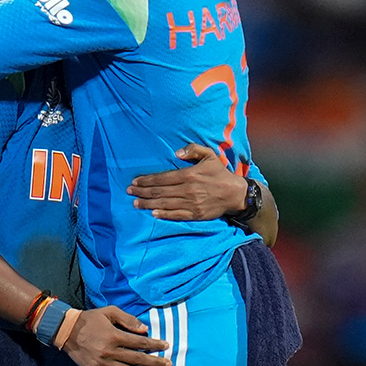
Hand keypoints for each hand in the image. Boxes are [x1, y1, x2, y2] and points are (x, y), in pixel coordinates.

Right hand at [59, 307, 170, 365]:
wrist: (66, 330)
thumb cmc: (89, 319)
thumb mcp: (108, 312)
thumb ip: (127, 319)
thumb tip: (144, 329)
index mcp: (114, 335)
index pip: (139, 342)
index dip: (154, 344)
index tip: (166, 346)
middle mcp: (110, 351)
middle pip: (137, 359)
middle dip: (155, 362)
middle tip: (168, 365)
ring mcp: (103, 363)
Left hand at [127, 143, 246, 220]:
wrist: (236, 193)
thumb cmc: (220, 173)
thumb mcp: (209, 155)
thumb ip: (193, 150)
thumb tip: (176, 152)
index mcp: (189, 175)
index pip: (162, 178)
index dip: (147, 180)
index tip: (134, 181)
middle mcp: (188, 190)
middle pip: (160, 191)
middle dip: (142, 192)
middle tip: (129, 192)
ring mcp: (191, 203)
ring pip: (165, 204)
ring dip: (148, 204)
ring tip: (135, 203)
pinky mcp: (195, 214)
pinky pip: (177, 215)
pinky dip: (164, 215)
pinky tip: (153, 214)